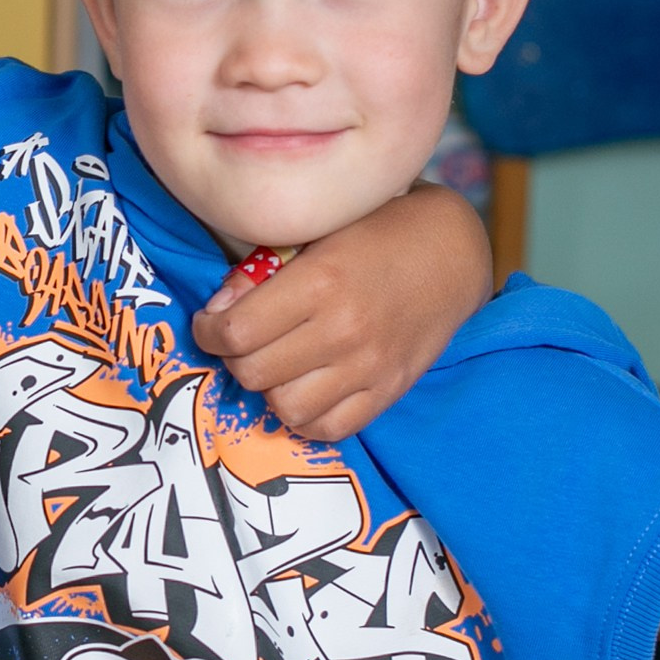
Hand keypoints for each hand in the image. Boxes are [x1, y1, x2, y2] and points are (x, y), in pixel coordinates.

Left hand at [191, 184, 491, 438]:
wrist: (451, 251)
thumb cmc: (375, 230)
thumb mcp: (316, 231)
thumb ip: (262, 270)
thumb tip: (218, 311)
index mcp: (320, 281)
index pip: (235, 332)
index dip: (208, 331)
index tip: (210, 322)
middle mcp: (343, 329)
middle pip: (253, 372)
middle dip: (233, 358)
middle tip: (241, 341)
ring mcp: (370, 366)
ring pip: (286, 408)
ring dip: (269, 388)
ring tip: (275, 364)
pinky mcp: (389, 390)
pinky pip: (329, 428)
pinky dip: (306, 416)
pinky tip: (303, 388)